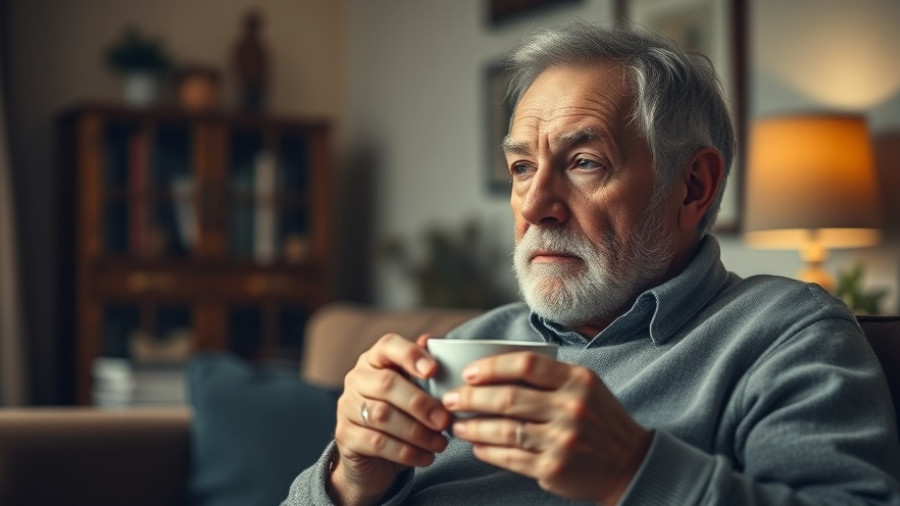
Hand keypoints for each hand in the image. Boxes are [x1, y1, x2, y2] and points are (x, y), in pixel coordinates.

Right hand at [328, 333, 450, 505]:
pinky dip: (407, 452)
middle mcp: (356, 379)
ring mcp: (346, 407)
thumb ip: (423, 370)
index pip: (388, 346)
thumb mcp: (412, 391)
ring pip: (382, 416)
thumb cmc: (399, 416)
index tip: (433, 371)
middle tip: (444, 420)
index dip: (411, 355)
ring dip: (417, 432)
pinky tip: (426, 457)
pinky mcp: (345, 436)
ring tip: (440, 443)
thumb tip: (431, 341)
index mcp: (374, 360)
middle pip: (387, 384)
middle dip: (420, 403)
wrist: (371, 459)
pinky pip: (377, 442)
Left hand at [442, 352, 650, 503]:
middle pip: (508, 398)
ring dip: (473, 427)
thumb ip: (549, 376)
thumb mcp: (585, 387)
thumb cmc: (598, 418)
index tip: (469, 373)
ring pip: (504, 430)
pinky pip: (510, 457)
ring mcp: (563, 440)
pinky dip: (488, 451)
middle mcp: (571, 408)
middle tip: (450, 399)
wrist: (629, 463)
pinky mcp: (554, 468)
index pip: (527, 364)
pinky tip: (476, 446)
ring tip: (457, 426)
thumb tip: (493, 372)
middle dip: (471, 398)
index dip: (492, 367)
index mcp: (578, 380)